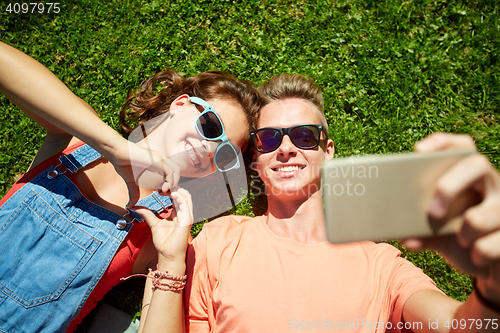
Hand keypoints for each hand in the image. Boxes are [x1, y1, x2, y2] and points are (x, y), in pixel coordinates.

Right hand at [109, 141, 180, 206]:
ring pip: (175, 171)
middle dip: (172, 184)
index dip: (168, 184)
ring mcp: (160, 158)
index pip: (171, 173)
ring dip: (172, 183)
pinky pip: (169, 171)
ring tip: (163, 192)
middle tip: (163, 194)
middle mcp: (160, 159)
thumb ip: (134, 193)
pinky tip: (162, 189)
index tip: (160, 193)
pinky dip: (169, 181)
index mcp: (156, 163)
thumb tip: (129, 205)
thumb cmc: (122, 164)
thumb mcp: (131, 182)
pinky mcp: (157, 160)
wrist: (116, 153)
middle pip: (176, 172)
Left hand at [133, 188, 192, 262]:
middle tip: (162, 185)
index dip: (169, 190)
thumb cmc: (163, 242)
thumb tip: (134, 207)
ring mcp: (187, 216)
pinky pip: (185, 205)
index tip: (158, 189)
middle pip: (183, 194)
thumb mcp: (153, 223)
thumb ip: (147, 214)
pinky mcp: (187, 220)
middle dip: (174, 187)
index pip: (177, 197)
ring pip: (187, 197)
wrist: (167, 255)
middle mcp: (184, 213)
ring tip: (166, 187)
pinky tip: (171, 193)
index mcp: (178, 213)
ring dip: (177, 189)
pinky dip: (179, 197)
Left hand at [403, 133, 499, 305]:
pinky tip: (479, 256)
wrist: (491, 267)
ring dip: (463, 235)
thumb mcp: (440, 235)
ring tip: (463, 241)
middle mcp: (494, 184)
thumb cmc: (463, 242)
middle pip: (476, 164)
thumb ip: (423, 233)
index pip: (463, 146)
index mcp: (472, 177)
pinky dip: (477, 255)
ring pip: (478, 217)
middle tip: (432, 212)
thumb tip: (405, 237)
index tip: (419, 150)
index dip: (443, 142)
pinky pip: (486, 246)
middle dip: (449, 186)